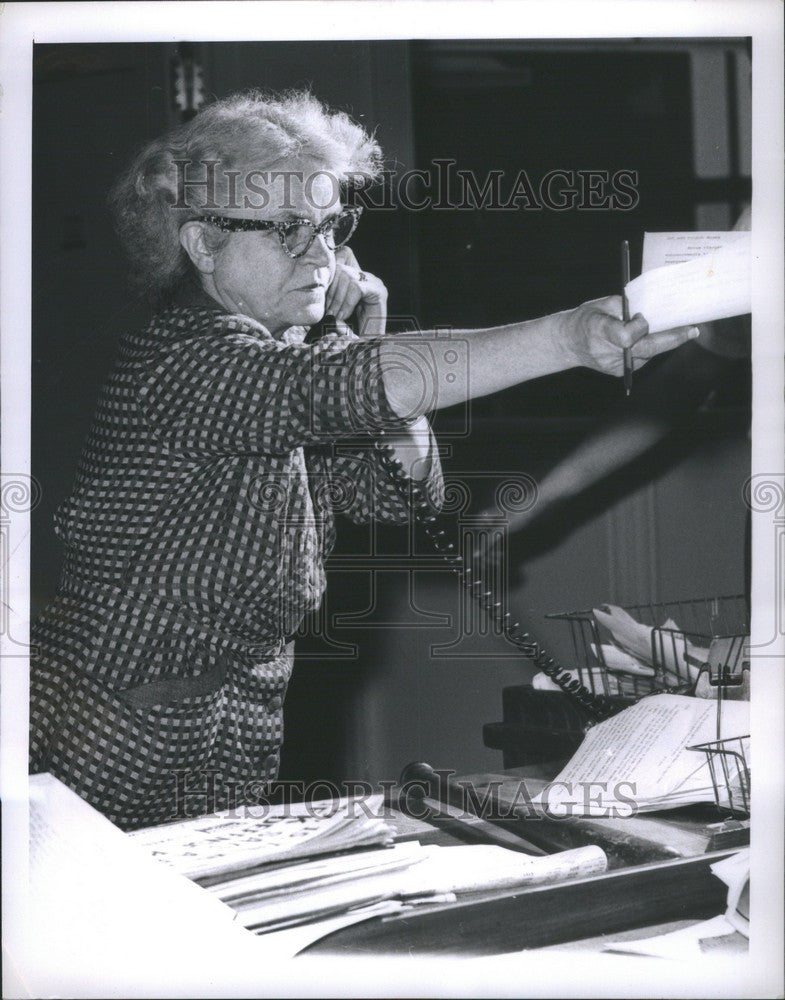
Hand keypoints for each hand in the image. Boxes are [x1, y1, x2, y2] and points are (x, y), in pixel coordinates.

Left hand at [324, 247, 387, 337]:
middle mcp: (367, 277)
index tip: (322, 298)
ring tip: (334, 317)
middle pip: (340, 265)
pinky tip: (344, 317)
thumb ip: (326, 293)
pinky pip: (356, 287)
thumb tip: (317, 274)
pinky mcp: (379, 292)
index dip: (328, 274)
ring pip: (346, 275)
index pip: (340, 256)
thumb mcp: (329, 310)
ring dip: (336, 299)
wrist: (363, 351)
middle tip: (327, 312)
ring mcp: (375, 283)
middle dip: (329, 290)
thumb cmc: (344, 333)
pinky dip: (346, 302)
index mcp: (355, 277)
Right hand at [564, 295, 699, 375]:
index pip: (626, 336)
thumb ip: (626, 305)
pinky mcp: (620, 371)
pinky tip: (649, 339)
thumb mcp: (602, 305)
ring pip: (648, 354)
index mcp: (599, 331)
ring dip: (661, 342)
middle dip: (671, 339)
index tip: (642, 317)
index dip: (639, 328)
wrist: (568, 343)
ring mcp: (614, 365)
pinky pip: (643, 358)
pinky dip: (649, 347)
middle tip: (692, 330)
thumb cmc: (586, 319)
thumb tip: (652, 305)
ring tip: (674, 329)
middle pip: (645, 349)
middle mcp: (607, 352)